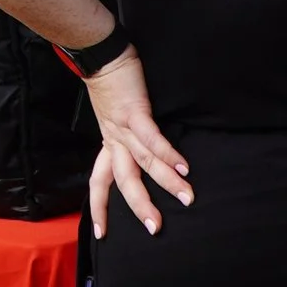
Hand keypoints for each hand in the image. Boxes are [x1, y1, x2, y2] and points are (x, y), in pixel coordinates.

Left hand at [85, 50, 191, 237]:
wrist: (99, 53)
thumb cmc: (109, 82)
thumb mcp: (112, 115)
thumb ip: (123, 135)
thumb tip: (140, 151)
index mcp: (107, 143)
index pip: (99, 182)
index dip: (100, 208)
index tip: (102, 233)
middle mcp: (113, 140)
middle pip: (124, 181)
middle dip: (140, 206)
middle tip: (155, 229)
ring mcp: (123, 127)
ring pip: (144, 163)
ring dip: (167, 183)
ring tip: (187, 198)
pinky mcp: (136, 111)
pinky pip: (152, 138)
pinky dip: (168, 154)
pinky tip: (184, 168)